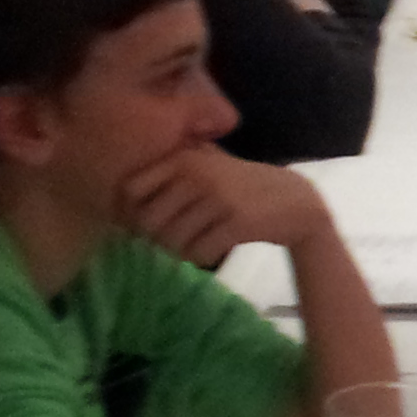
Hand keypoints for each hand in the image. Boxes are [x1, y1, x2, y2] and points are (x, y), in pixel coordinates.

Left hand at [120, 145, 332, 265]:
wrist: (294, 202)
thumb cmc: (240, 187)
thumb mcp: (205, 167)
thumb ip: (169, 174)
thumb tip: (121, 202)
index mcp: (183, 158)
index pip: (131, 192)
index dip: (134, 214)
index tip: (151, 223)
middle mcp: (196, 175)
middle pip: (148, 223)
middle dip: (158, 237)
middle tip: (177, 238)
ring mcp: (217, 198)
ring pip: (172, 242)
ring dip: (181, 250)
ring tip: (198, 242)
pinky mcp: (235, 223)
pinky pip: (198, 254)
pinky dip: (202, 257)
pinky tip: (216, 247)